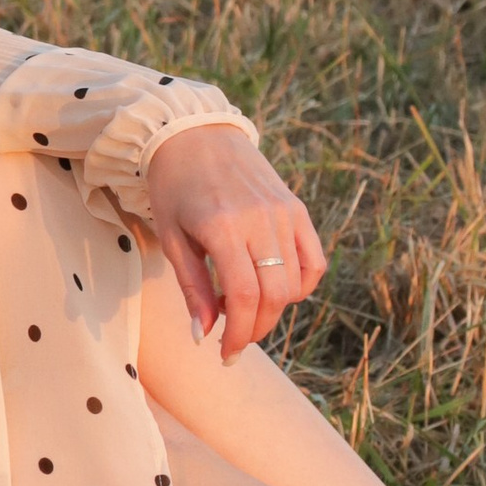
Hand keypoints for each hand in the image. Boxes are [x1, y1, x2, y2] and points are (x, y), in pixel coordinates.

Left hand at [142, 125, 326, 361]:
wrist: (194, 132)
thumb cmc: (173, 186)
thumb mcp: (172, 237)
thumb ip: (192, 288)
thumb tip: (203, 336)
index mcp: (223, 226)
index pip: (244, 297)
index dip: (238, 333)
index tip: (225, 353)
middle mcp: (260, 219)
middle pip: (274, 295)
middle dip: (256, 328)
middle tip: (234, 338)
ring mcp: (284, 212)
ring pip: (295, 282)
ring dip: (274, 309)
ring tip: (244, 308)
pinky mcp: (297, 208)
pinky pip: (313, 260)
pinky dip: (300, 285)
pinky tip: (274, 288)